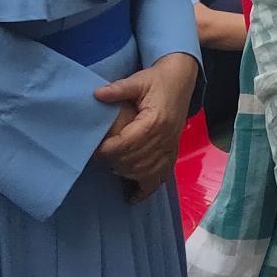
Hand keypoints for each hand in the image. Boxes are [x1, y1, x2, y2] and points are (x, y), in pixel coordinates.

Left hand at [92, 53, 198, 200]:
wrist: (182, 79)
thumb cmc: (158, 80)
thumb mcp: (138, 80)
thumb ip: (118, 89)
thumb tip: (97, 94)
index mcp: (155, 121)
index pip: (128, 143)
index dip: (109, 149)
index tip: (95, 149)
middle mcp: (165, 137)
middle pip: (135, 160)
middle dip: (115, 162)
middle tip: (100, 158)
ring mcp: (171, 146)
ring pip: (146, 171)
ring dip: (127, 173)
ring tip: (113, 168)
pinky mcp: (172, 151)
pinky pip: (161, 176)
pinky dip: (147, 188)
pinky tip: (133, 197)